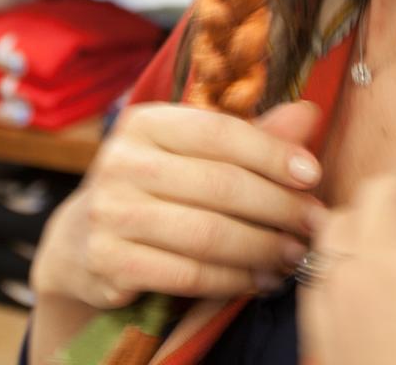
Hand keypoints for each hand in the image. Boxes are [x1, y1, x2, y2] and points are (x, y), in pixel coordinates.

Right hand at [31, 101, 323, 308]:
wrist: (82, 239)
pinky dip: (231, 280)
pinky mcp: (107, 260)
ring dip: (261, 248)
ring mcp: (110, 212)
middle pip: (220, 185)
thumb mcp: (194, 153)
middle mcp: (121, 161)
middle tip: (314, 224)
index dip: (272, 153)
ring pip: (207, 234)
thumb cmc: (155, 187)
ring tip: (294, 255)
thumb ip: (252, 136)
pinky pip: (186, 274)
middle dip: (278, 208)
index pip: (220, 132)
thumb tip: (309, 114)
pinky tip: (257, 280)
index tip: (312, 175)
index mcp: (146, 123)